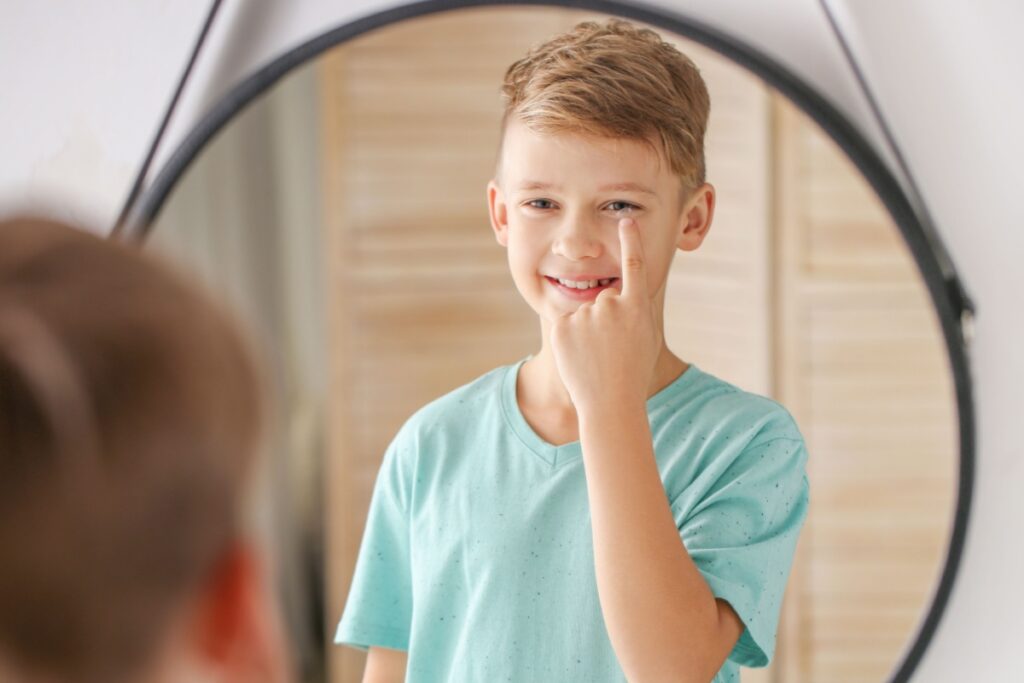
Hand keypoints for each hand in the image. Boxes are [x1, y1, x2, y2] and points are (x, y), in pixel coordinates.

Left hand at [550, 217, 661, 412]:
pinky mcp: (562, 327)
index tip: (626, 220)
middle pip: (604, 300)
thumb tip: (622, 294)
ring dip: (586, 332)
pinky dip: (569, 340)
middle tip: (611, 349)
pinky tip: (579, 358)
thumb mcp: (644, 338)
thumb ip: (633, 310)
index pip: (634, 264)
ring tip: (595, 357)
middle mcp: (612, 304)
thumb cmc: (632, 375)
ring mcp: (586, 315)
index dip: (630, 240)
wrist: (610, 404)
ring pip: (583, 314)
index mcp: (637, 306)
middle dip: (605, 319)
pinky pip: (565, 326)